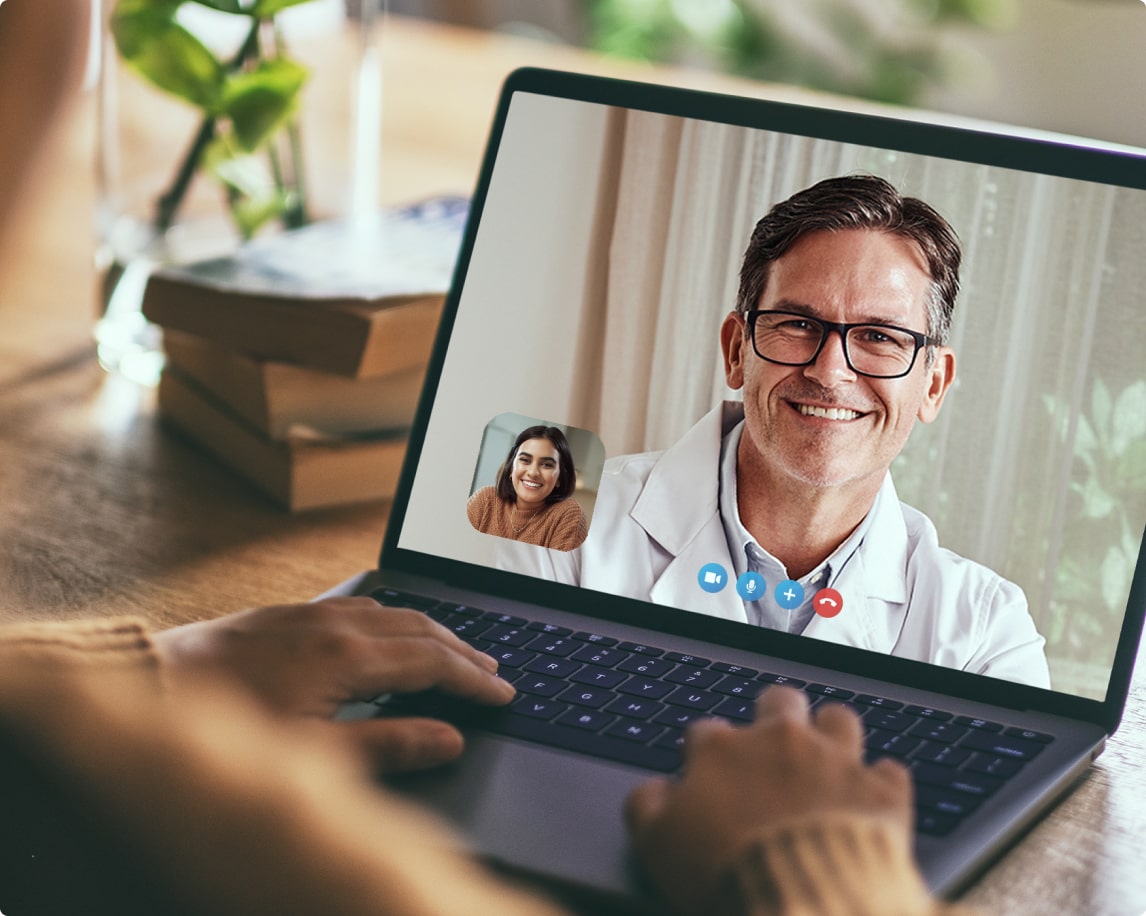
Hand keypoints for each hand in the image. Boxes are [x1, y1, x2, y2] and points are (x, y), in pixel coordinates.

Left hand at [152, 597, 514, 772]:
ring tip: (456, 651)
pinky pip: (358, 607)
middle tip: (495, 671)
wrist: (150, 687)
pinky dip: (393, 620)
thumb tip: (449, 740)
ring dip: (432, 632)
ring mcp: (310, 615)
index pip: (433, 663)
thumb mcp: (314, 754)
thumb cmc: (229, 730)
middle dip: (463, 651)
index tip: (504, 694)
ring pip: (392, 613)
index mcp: (349, 656)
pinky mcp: (286, 614)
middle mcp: (336, 625)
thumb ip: (389, 745)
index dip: (474, 681)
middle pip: (421, 629)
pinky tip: (390, 631)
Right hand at [625, 687, 912, 915]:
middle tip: (772, 746)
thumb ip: (647, 807)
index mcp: (722, 751)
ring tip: (827, 759)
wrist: (800, 901)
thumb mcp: (656, 844)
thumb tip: (652, 792)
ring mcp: (835, 761)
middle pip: (778, 700)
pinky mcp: (880, 792)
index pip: (706, 732)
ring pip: (839, 719)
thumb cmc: (725, 872)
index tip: (707, 777)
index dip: (704, 754)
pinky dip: (880, 785)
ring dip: (832, 735)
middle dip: (774, 715)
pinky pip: (889, 772)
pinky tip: (871, 800)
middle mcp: (780, 742)